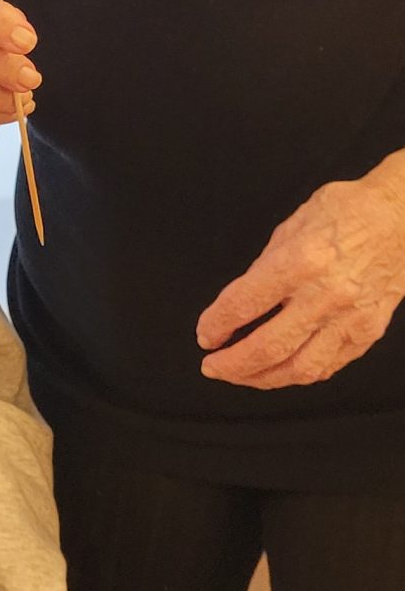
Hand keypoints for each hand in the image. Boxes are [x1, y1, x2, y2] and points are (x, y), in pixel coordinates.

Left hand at [197, 154, 404, 388]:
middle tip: (212, 366)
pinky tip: (280, 370)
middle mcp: (326, 295)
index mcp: (302, 261)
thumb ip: (266, 266)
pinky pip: (328, 366)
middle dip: (232, 364)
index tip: (205, 334)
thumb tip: (241, 303)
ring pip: (300, 369)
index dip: (217, 324)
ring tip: (241, 376)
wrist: (402, 218)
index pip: (246, 303)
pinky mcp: (367, 333)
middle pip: (269, 347)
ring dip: (263, 379)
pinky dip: (298, 373)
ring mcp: (350, 319)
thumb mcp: (293, 225)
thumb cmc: (347, 212)